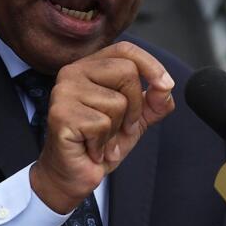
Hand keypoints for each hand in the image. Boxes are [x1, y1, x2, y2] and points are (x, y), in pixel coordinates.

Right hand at [28, 41, 174, 212]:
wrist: (74, 175)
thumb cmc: (100, 143)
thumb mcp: (136, 119)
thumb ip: (154, 101)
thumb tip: (165, 86)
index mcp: (90, 67)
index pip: (126, 50)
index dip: (151, 65)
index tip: (165, 86)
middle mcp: (73, 73)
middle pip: (127, 72)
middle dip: (135, 107)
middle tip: (121, 128)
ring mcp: (63, 92)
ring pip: (117, 102)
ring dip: (117, 130)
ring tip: (101, 140)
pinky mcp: (60, 115)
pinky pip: (102, 124)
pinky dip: (103, 144)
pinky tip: (91, 149)